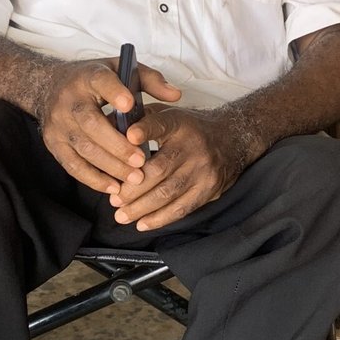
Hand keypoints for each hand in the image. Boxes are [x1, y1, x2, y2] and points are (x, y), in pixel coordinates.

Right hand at [38, 59, 181, 193]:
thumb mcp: (120, 70)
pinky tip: (114, 187)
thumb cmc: (94, 81)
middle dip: (117, 145)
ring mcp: (58, 123)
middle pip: (91, 123)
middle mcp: (69, 99)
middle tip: (142, 162)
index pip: (100, 81)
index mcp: (88, 76)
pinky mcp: (53, 143)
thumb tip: (176, 95)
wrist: (48, 87)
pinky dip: (93, 179)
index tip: (129, 105)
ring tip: (135, 179)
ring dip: (110, 166)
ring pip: (83, 148)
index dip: (114, 92)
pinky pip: (72, 165)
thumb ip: (150, 80)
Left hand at [111, 108, 254, 231]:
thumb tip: (108, 130)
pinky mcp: (208, 189)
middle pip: (159, 169)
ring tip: (121, 215)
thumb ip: (141, 121)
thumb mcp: (169, 115)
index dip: (145, 131)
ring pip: (167, 193)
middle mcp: (192, 146)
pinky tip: (142, 223)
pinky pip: (181, 208)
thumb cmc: (190, 129)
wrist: (232, 138)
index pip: (161, 124)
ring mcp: (202, 170)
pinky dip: (160, 218)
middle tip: (113, 199)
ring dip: (141, 207)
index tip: (129, 137)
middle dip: (132, 188)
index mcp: (179, 124)